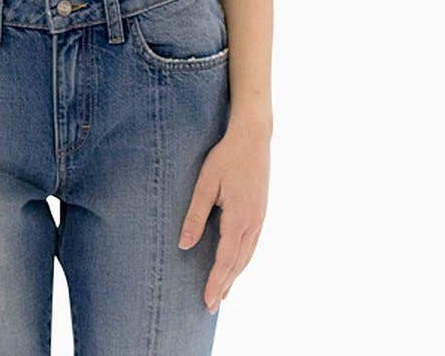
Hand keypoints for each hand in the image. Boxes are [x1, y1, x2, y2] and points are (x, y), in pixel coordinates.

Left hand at [178, 122, 269, 313]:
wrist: (254, 137)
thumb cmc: (226, 157)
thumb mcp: (206, 183)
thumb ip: (195, 214)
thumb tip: (183, 244)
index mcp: (240, 218)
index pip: (226, 259)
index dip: (216, 282)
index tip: (207, 301)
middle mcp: (253, 222)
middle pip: (238, 263)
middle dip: (224, 285)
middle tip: (211, 306)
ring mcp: (260, 218)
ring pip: (247, 255)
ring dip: (234, 275)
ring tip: (222, 292)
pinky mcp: (261, 211)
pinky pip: (251, 244)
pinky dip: (242, 260)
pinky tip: (235, 263)